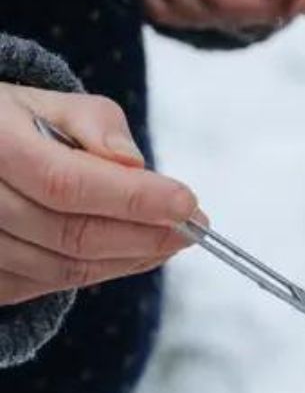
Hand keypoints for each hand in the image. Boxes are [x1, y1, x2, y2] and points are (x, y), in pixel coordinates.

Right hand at [0, 85, 197, 305]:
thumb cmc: (22, 128)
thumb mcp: (54, 106)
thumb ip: (97, 125)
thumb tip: (132, 163)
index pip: (65, 182)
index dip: (132, 198)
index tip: (187, 203)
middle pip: (72, 235)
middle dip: (146, 235)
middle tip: (194, 228)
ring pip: (67, 269)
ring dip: (132, 259)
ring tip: (171, 240)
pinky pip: (53, 287)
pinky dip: (106, 271)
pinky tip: (136, 253)